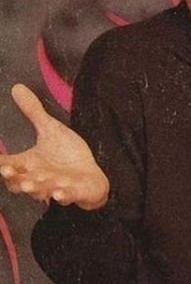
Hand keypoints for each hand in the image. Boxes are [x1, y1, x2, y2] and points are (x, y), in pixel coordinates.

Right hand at [0, 84, 108, 209]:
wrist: (89, 175)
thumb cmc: (66, 154)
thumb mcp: (50, 129)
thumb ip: (33, 112)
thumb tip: (17, 87)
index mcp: (29, 164)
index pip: (9, 165)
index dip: (1, 164)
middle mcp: (38, 179)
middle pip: (20, 182)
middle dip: (14, 178)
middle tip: (8, 171)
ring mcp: (56, 187)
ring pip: (42, 190)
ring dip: (36, 188)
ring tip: (30, 184)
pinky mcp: (74, 193)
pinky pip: (67, 196)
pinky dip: (63, 195)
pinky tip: (60, 192)